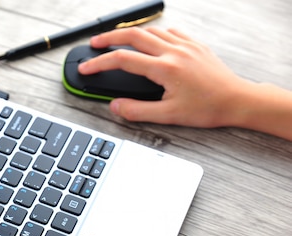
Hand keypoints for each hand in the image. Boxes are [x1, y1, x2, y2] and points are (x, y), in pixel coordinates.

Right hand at [77, 27, 251, 128]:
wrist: (237, 100)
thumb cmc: (208, 108)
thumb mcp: (168, 116)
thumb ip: (137, 111)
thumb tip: (116, 106)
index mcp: (165, 68)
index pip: (123, 60)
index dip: (99, 63)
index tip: (86, 67)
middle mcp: (174, 51)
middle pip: (133, 36)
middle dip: (109, 38)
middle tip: (94, 44)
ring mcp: (185, 45)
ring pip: (150, 31)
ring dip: (129, 33)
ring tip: (116, 40)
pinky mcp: (195, 45)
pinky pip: (169, 32)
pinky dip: (154, 34)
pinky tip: (149, 41)